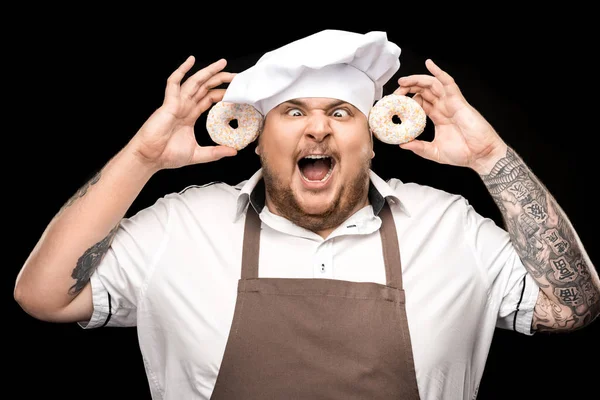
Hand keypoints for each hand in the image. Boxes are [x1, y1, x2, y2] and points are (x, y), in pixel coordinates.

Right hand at [130, 56, 237, 170]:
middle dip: (219, 78)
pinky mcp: (168, 104)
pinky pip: (174, 83)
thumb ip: (215, 152)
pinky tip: (190, 61)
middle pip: (205, 87)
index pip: (209, 98)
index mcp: (190, 115)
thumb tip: (233, 151)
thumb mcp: (198, 154)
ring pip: (194, 82)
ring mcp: (176, 103)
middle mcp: (184, 106)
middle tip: (235, 75)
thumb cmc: (167, 155)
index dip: (222, 92)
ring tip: (222, 64)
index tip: (235, 90)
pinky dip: (181, 71)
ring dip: (208, 72)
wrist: (150, 158)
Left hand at [394, 59, 506, 173]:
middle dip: (409, 87)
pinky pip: (448, 83)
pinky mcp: (458, 101)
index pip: (420, 102)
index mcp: (438, 116)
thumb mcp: (434, 152)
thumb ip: (419, 147)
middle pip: (424, 90)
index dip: (407, 99)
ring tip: (403, 81)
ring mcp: (451, 103)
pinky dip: (438, 73)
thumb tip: (402, 144)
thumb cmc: (463, 153)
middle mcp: (444, 107)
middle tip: (396, 91)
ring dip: (417, 80)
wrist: (480, 155)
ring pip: (432, 84)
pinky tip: (429, 65)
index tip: (395, 103)